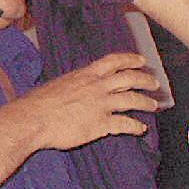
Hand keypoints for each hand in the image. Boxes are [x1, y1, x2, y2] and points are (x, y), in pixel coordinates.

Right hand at [12, 52, 158, 149]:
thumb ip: (75, 84)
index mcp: (86, 75)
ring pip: (132, 100)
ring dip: (145, 103)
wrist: (34, 119)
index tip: (141, 60)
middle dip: (145, 80)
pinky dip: (135, 126)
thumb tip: (77, 87)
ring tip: (153, 106)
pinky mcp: (101, 124)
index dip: (130, 59)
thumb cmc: (39, 103)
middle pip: (129, 79)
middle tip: (155, 83)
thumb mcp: (59, 84)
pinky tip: (140, 129)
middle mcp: (97, 87)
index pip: (113, 61)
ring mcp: (101, 105)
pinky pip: (124, 124)